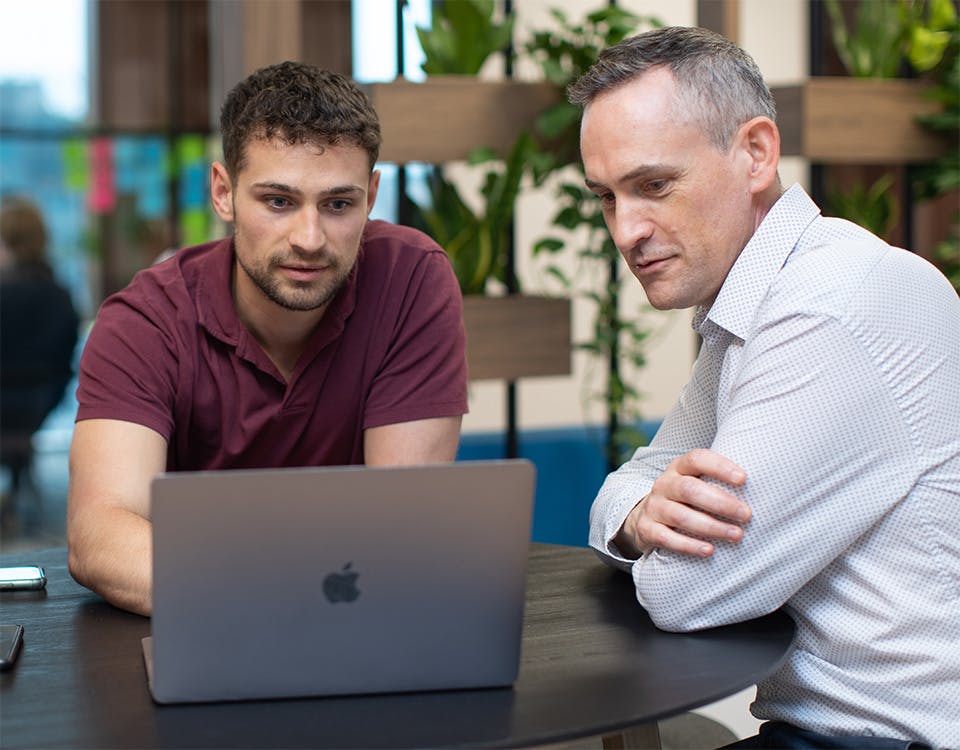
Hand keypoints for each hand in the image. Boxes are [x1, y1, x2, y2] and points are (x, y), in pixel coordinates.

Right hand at [616, 448, 749, 558]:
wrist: (646, 516)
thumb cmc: (685, 498)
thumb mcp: (695, 481)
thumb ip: (718, 481)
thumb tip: (764, 488)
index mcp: (679, 468)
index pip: (697, 459)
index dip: (719, 467)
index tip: (743, 478)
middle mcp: (664, 484)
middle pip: (690, 489)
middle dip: (721, 503)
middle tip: (746, 515)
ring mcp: (654, 506)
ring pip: (681, 516)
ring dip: (711, 527)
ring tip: (736, 535)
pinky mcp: (646, 529)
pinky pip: (666, 538)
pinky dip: (688, 545)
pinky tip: (709, 550)